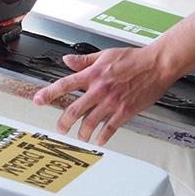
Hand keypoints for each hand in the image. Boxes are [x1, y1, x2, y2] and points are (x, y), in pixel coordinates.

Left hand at [33, 46, 175, 145]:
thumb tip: (67, 60)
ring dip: (82, 133)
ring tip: (80, 137)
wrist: (156, 65)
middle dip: (63, 122)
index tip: (38, 100)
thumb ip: (84, 60)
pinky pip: (110, 128)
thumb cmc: (133, 58)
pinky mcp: (125, 111)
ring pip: (90, 122)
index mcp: (93, 74)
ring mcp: (112, 101)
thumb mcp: (105, 55)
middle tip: (60, 128)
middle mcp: (99, 89)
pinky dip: (103, 137)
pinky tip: (99, 140)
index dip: (49, 93)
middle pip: (74, 109)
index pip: (65, 84)